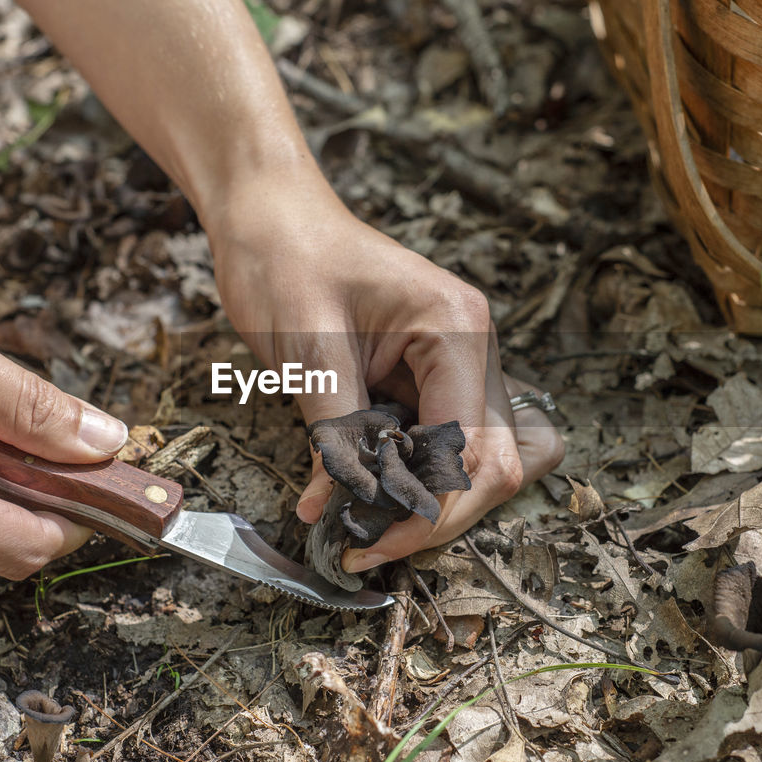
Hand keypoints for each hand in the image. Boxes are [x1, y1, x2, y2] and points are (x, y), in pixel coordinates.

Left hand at [206, 174, 563, 569]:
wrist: (268, 214)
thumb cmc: (285, 258)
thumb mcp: (307, 349)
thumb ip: (334, 433)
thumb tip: (337, 511)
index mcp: (457, 329)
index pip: (469, 447)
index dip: (427, 508)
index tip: (368, 543)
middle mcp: (474, 348)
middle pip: (493, 464)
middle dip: (438, 515)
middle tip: (367, 548)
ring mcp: (458, 364)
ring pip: (478, 462)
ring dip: (432, 502)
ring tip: (366, 528)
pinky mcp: (430, 379)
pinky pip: (441, 444)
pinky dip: (411, 479)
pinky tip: (362, 493)